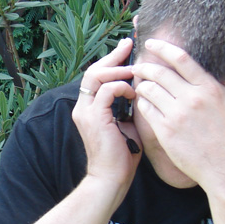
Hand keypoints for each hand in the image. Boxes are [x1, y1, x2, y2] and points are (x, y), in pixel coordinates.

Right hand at [71, 38, 140, 188]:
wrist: (111, 179)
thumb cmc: (122, 156)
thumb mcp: (127, 125)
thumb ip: (128, 107)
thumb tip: (142, 91)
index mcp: (89, 108)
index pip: (97, 76)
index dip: (111, 60)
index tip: (127, 48)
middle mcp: (83, 107)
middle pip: (94, 70)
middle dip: (113, 56)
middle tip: (129, 44)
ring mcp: (86, 112)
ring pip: (97, 76)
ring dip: (118, 69)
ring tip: (135, 69)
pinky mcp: (94, 118)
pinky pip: (107, 91)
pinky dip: (122, 87)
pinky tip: (134, 93)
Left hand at [132, 38, 224, 186]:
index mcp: (209, 88)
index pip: (181, 59)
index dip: (163, 48)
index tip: (152, 44)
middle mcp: (191, 98)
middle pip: (159, 72)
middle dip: (145, 67)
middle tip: (138, 66)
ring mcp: (177, 115)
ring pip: (148, 90)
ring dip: (142, 86)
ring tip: (139, 85)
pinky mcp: (166, 131)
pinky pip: (146, 110)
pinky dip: (142, 105)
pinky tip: (143, 104)